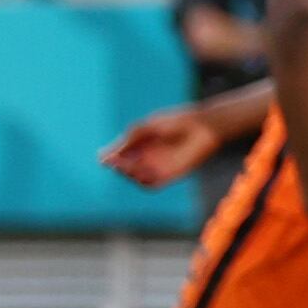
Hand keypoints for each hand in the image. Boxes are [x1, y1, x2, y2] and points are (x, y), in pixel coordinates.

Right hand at [100, 105, 223, 188]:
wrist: (203, 127)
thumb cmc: (176, 122)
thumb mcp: (146, 128)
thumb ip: (128, 140)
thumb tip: (105, 157)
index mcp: (140, 144)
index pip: (119, 156)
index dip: (110, 159)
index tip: (104, 158)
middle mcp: (147, 157)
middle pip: (125, 169)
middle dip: (119, 167)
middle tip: (116, 162)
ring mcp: (158, 167)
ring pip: (136, 178)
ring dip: (129, 175)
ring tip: (128, 166)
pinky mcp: (170, 176)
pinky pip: (152, 185)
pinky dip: (143, 182)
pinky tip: (141, 174)